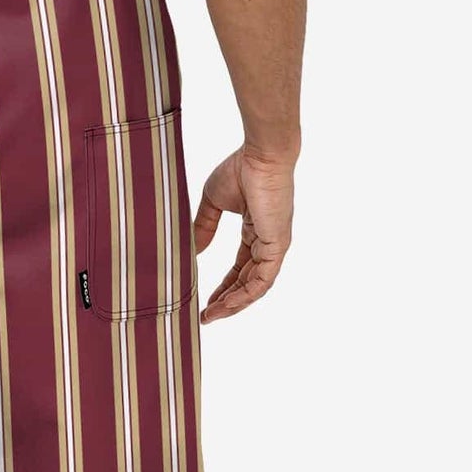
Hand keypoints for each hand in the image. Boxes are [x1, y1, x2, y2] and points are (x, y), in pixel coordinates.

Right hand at [192, 145, 295, 323]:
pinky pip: (262, 280)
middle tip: (206, 316)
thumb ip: (205, 226)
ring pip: (255, 286)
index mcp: (255, 231)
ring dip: (234, 304)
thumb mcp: (214, 201)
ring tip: (212, 316)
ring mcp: (274, 245)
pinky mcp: (277, 246)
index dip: (223, 286)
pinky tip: (227, 304)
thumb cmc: (241, 169)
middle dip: (227, 301)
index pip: (240, 268)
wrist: (261, 156)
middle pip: (247, 282)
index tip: (205, 300)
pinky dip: (245, 295)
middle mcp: (267, 242)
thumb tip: (195, 250)